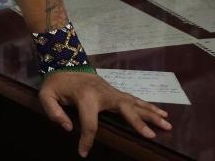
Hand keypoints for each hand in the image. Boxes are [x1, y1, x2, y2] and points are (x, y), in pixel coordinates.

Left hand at [39, 71, 171, 157]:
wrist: (65, 62)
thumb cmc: (57, 82)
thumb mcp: (46, 94)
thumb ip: (53, 111)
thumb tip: (69, 128)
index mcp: (85, 97)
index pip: (89, 123)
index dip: (86, 140)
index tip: (83, 153)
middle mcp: (103, 93)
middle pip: (124, 109)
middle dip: (138, 123)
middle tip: (151, 136)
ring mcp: (112, 92)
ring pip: (135, 103)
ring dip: (151, 114)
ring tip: (168, 125)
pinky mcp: (115, 92)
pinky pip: (134, 100)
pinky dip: (149, 107)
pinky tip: (162, 114)